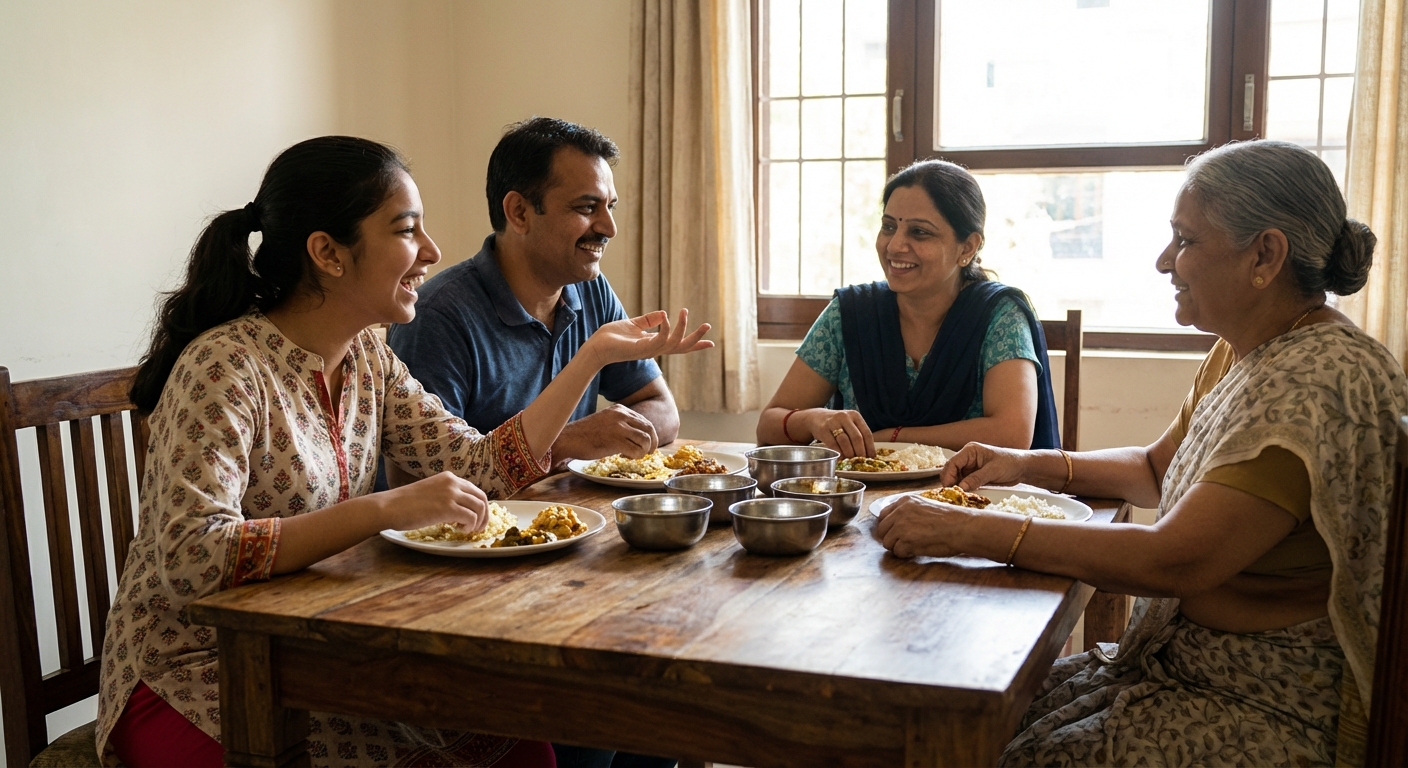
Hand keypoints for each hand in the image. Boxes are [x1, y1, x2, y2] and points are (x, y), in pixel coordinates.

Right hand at [381, 471, 489, 531]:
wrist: (389, 506)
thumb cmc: (404, 504)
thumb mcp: (430, 492)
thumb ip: (446, 496)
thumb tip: (459, 510)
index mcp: (449, 478)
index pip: (474, 490)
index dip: (479, 506)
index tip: (476, 518)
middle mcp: (453, 482)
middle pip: (481, 498)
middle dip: (484, 514)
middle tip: (479, 528)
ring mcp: (451, 494)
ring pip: (479, 507)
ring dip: (478, 522)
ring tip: (467, 530)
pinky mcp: (449, 508)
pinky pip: (471, 517)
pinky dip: (470, 526)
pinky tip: (460, 530)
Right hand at [551, 405, 657, 461]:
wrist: (568, 439)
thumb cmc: (584, 435)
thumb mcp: (606, 422)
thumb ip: (621, 425)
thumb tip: (638, 436)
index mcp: (620, 409)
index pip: (644, 421)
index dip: (648, 435)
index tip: (643, 445)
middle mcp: (622, 415)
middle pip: (650, 428)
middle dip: (652, 443)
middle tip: (648, 453)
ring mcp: (619, 427)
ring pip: (646, 440)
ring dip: (643, 451)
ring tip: (632, 455)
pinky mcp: (616, 440)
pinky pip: (637, 450)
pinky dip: (635, 457)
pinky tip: (623, 456)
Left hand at [584, 309, 712, 367]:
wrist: (595, 347)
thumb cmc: (611, 337)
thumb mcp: (633, 324)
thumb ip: (648, 320)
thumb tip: (664, 313)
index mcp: (654, 344)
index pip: (678, 346)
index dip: (694, 344)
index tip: (711, 343)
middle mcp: (654, 350)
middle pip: (682, 347)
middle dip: (696, 339)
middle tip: (708, 326)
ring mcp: (649, 351)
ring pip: (674, 343)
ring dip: (682, 328)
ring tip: (685, 311)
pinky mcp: (641, 349)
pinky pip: (660, 340)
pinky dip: (666, 329)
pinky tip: (667, 317)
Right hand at [806, 408, 874, 458]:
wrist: (816, 417)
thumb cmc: (836, 424)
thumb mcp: (849, 424)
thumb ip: (857, 435)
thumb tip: (868, 455)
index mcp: (855, 415)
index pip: (866, 433)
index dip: (870, 447)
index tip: (871, 458)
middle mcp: (845, 416)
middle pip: (857, 437)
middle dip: (860, 452)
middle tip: (860, 461)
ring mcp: (833, 422)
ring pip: (845, 441)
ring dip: (849, 453)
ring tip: (850, 461)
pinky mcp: (823, 428)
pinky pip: (832, 443)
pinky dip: (838, 453)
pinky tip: (840, 458)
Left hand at [875, 494, 971, 558]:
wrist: (961, 527)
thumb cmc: (949, 519)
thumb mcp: (925, 506)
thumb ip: (909, 512)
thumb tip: (897, 523)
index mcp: (904, 501)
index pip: (883, 515)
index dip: (889, 527)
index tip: (896, 533)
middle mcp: (900, 512)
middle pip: (882, 530)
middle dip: (891, 538)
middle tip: (905, 543)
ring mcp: (901, 526)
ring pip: (887, 543)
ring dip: (898, 547)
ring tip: (914, 546)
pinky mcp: (905, 540)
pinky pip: (897, 552)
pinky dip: (906, 555)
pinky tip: (917, 550)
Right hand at [938, 442, 1030, 490]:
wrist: (1022, 468)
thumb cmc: (1010, 463)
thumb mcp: (993, 471)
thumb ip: (976, 478)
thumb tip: (961, 487)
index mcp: (970, 451)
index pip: (952, 463)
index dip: (948, 476)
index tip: (949, 488)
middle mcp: (967, 458)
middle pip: (951, 471)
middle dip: (950, 482)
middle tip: (953, 495)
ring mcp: (970, 468)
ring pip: (956, 479)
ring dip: (956, 488)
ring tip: (959, 497)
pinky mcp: (973, 476)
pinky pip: (963, 484)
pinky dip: (963, 490)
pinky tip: (965, 496)